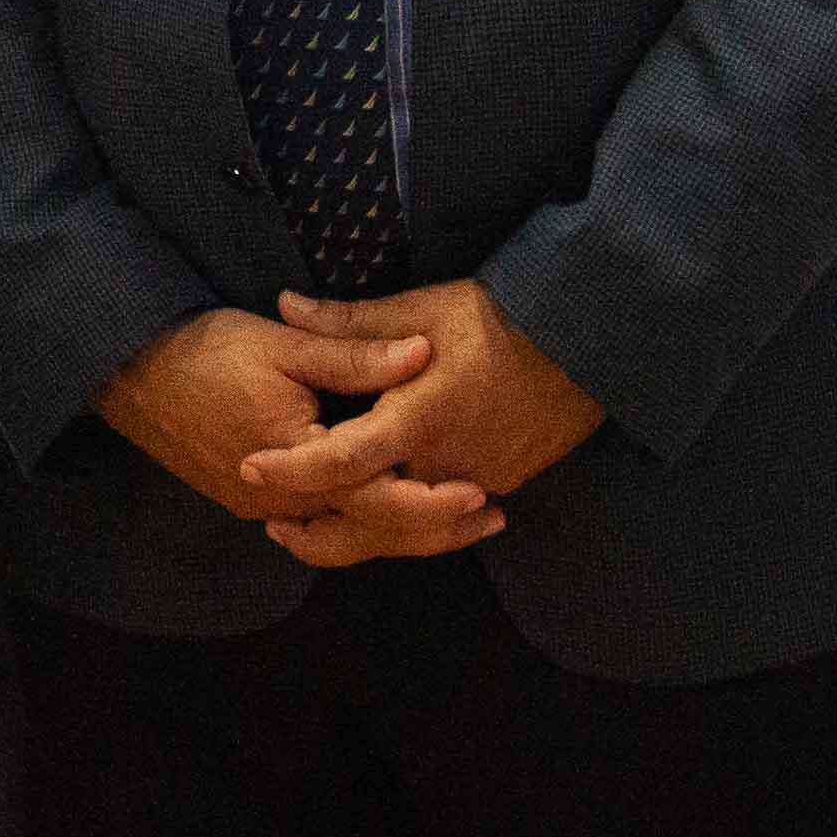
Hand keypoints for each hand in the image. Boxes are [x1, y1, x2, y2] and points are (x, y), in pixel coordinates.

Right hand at [92, 306, 487, 553]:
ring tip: (452, 520)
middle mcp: (282, 503)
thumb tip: (422, 353)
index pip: (380, 499)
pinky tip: (384, 505)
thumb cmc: (202, 351)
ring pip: (344, 535)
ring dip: (399, 529)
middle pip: (370, 533)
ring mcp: (262, 510)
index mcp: (298, 464)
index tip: (479, 492)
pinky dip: (359, 520)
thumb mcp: (282, 345)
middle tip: (488, 518)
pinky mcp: (248, 501)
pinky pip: (317, 523)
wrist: (124, 372)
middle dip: (432, 529)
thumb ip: (354, 355)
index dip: (433, 502)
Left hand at [241, 281, 607, 525]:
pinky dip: (411, 518)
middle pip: (372, 517)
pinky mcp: (502, 482)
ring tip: (319, 527)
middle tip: (276, 527)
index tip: (250, 470)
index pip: (340, 460)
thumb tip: (284, 305)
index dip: (292, 470)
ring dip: (365, 530)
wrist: (586, 344)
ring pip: (410, 525)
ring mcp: (477, 480)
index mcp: (414, 420)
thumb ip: (348, 322)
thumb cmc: (498, 320)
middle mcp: (442, 464)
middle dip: (321, 532)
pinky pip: (445, 513)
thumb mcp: (419, 309)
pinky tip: (385, 508)